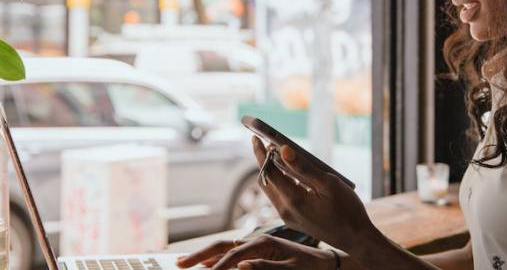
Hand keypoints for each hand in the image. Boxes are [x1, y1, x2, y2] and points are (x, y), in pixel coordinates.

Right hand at [175, 234, 335, 269]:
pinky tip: (209, 265)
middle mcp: (257, 241)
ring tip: (187, 263)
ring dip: (205, 256)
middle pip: (222, 246)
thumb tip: (240, 266)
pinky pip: (234, 254)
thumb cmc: (311, 268)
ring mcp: (257, 246)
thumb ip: (266, 267)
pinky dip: (218, 259)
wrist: (327, 264)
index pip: (231, 255)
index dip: (214, 268)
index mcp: (263, 243)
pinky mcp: (259, 252)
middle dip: (200, 255)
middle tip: (179, 264)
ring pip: (225, 248)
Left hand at [251, 136, 375, 250]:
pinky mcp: (294, 220)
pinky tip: (289, 173)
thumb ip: (304, 167)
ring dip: (271, 171)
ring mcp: (289, 218)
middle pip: (265, 181)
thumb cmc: (347, 210)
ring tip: (275, 153)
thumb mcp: (329, 183)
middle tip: (262, 142)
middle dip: (262, 161)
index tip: (256, 137)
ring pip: (272, 190)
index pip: (269, 172)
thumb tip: (283, 149)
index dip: (261, 153)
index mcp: (293, 200)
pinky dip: (280, 182)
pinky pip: (280, 197)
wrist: (356, 239)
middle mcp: (286, 211)